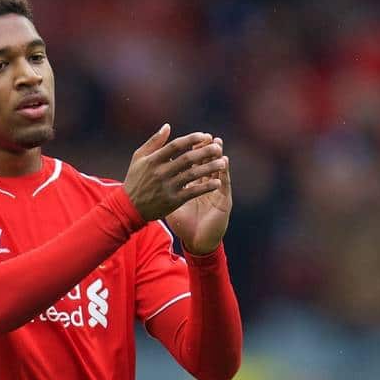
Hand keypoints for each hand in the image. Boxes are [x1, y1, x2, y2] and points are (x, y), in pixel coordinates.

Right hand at [123, 124, 226, 221]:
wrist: (129, 208)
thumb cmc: (135, 179)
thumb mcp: (139, 158)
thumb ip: (154, 142)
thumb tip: (168, 126)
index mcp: (153, 160)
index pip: (175, 146)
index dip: (191, 139)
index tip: (205, 135)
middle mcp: (161, 172)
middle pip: (187, 159)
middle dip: (204, 152)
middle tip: (218, 147)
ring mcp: (167, 187)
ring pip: (192, 175)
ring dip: (209, 168)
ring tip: (223, 162)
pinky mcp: (173, 201)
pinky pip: (193, 192)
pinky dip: (206, 187)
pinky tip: (217, 183)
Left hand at [167, 136, 231, 254]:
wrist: (197, 243)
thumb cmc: (184, 225)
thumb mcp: (171, 205)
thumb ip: (165, 188)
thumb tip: (154, 175)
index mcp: (193, 185)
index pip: (194, 164)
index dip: (192, 152)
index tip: (189, 139)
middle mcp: (206, 186)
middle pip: (207, 164)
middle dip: (206, 150)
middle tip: (206, 136)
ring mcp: (217, 193)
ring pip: (218, 171)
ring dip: (218, 157)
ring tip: (217, 144)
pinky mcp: (224, 200)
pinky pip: (225, 184)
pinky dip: (224, 173)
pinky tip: (224, 162)